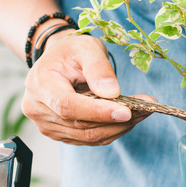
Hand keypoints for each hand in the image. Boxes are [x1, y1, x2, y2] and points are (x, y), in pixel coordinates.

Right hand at [21, 32, 151, 144]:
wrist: (59, 62)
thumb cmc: (72, 52)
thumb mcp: (86, 47)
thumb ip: (98, 68)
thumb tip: (112, 93)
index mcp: (40, 85)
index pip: (67, 106)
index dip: (97, 112)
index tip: (126, 111)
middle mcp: (38, 109)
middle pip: (81, 126)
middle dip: (118, 120)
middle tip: (147, 108)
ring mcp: (48, 125)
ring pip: (89, 136)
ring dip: (120, 127)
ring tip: (143, 111)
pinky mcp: (62, 134)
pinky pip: (91, 139)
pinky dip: (113, 130)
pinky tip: (129, 117)